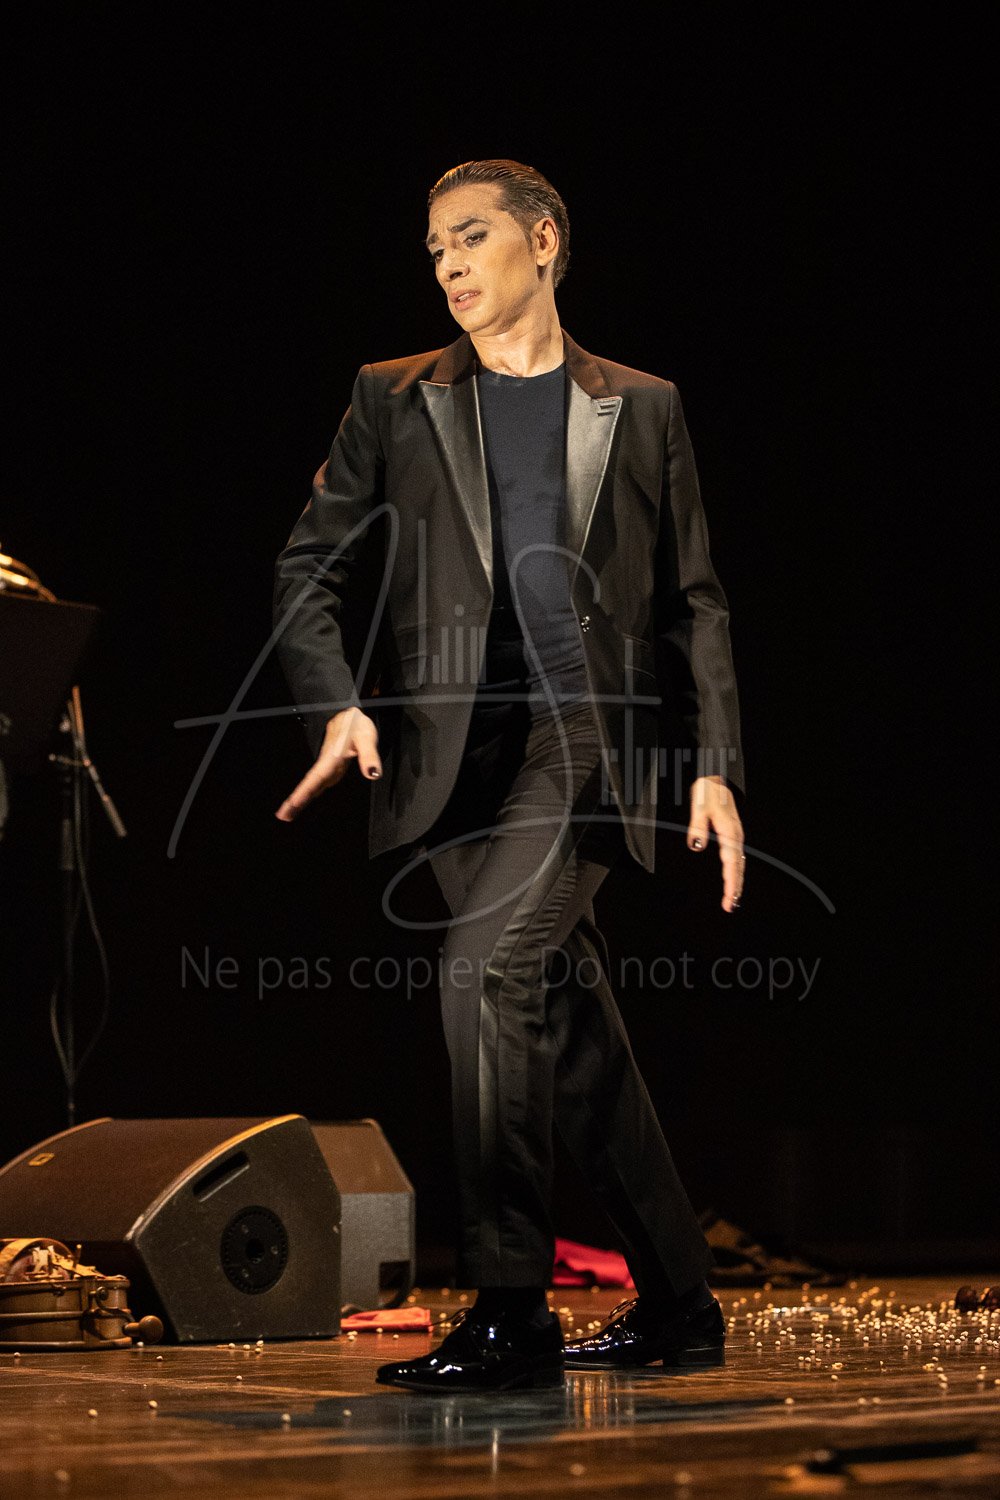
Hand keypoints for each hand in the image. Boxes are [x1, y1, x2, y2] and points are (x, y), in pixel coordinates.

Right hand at [275, 708, 381, 821]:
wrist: (349, 716)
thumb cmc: (357, 726)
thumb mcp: (366, 738)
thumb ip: (369, 756)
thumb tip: (372, 774)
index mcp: (332, 757)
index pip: (316, 777)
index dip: (305, 791)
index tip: (294, 803)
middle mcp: (326, 763)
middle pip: (309, 784)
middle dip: (296, 799)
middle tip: (283, 816)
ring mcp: (327, 766)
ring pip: (312, 785)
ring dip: (299, 799)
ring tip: (287, 814)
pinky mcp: (330, 768)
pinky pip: (318, 783)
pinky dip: (309, 793)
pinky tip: (304, 802)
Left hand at [687, 775, 744, 912]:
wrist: (716, 777)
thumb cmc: (708, 791)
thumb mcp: (699, 806)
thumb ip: (697, 827)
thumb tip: (696, 845)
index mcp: (730, 832)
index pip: (732, 863)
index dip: (731, 883)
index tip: (729, 898)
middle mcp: (736, 836)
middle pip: (738, 867)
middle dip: (735, 887)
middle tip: (730, 905)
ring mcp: (735, 836)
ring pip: (739, 863)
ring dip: (736, 881)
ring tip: (732, 899)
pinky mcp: (732, 834)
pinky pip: (736, 857)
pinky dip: (735, 871)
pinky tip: (733, 878)